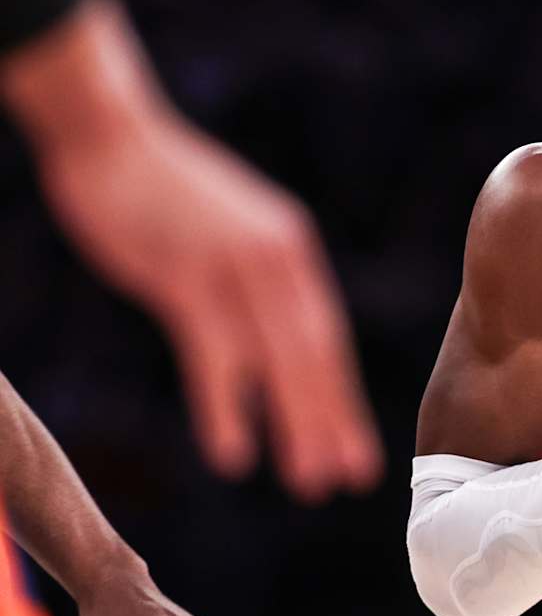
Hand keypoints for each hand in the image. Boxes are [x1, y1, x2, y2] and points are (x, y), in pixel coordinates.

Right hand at [38, 114, 381, 500]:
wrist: (110, 134)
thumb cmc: (162, 189)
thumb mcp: (226, 233)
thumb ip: (253, 280)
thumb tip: (267, 330)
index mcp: (290, 253)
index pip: (327, 338)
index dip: (342, 397)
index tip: (357, 449)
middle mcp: (277, 260)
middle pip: (316, 355)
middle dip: (335, 421)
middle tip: (351, 478)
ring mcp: (234, 268)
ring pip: (278, 361)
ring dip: (297, 424)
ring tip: (310, 480)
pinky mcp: (185, 277)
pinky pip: (215, 356)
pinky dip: (228, 406)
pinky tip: (234, 453)